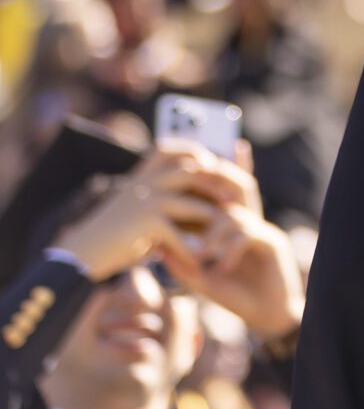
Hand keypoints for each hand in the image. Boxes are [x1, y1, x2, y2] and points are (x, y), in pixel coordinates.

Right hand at [55, 148, 233, 280]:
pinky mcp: (146, 222)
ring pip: (194, 206)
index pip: (178, 148)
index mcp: (144, 172)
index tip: (217, 166)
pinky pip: (179, 234)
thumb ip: (166, 191)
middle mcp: (147, 180)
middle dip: (218, 188)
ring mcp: (147, 199)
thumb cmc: (118, 229)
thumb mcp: (139, 202)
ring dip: (211, 225)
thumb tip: (207, 180)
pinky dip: (191, 249)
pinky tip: (199, 260)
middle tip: (234, 203)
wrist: (83, 252)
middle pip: (195, 173)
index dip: (201, 153)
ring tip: (223, 237)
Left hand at [160, 205, 303, 341]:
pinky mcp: (273, 242)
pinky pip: (249, 235)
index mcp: (226, 232)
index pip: (203, 211)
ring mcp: (259, 231)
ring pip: (232, 216)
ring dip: (213, 235)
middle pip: (217, 206)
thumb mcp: (202, 281)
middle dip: (196, 220)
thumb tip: (158, 247)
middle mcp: (244, 226)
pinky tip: (223, 268)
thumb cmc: (234, 297)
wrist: (267, 315)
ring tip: (200, 257)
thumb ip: (182, 265)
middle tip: (179, 239)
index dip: (183, 217)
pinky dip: (231, 249)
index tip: (163, 232)